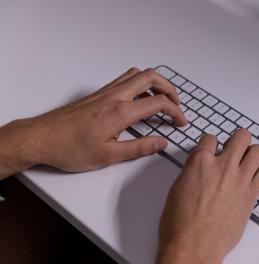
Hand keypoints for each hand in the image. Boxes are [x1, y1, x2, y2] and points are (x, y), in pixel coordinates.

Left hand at [0, 67, 186, 177]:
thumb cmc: (70, 148)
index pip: (158, 103)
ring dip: (154, 83)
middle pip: (151, 77)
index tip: (181, 122)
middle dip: (170, 88)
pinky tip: (138, 102)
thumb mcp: (108, 156)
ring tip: (161, 100)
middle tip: (176, 104)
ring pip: (137, 74)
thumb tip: (161, 142)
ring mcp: (105, 92)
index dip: (175, 111)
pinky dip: (139, 85)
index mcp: (120, 112)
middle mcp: (114, 96)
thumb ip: (139, 148)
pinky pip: (124, 80)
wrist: (41, 138)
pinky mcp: (98, 94)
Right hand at [154, 130, 258, 263]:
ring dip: (252, 154)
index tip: (211, 149)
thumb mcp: (177, 189)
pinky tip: (251, 179)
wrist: (194, 247)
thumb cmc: (180, 224)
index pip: (211, 137)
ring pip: (257, 151)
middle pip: (241, 137)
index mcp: (200, 162)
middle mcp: (223, 166)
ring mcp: (240, 180)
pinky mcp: (251, 195)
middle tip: (233, 149)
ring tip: (245, 163)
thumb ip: (192, 173)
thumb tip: (199, 170)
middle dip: (237, 140)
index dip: (211, 144)